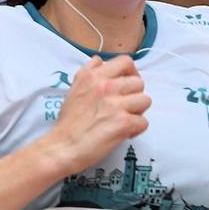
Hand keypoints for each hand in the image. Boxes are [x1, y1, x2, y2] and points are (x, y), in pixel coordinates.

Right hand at [46, 55, 150, 175]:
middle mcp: (106, 86)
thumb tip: (101, 62)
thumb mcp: (74, 88)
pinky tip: (123, 133)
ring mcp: (115, 104)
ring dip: (137, 112)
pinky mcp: (123, 123)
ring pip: (145, 100)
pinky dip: (135, 130)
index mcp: (94, 76)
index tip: (127, 84)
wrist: (63, 147)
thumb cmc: (69, 122)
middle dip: (134, 96)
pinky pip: (143, 122)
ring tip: (123, 120)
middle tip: (123, 107)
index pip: (125, 62)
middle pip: (139, 83)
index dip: (131, 73)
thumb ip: (89, 72)